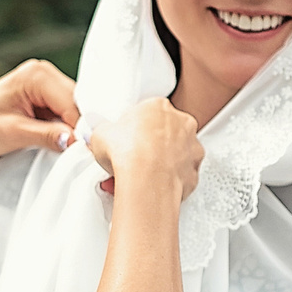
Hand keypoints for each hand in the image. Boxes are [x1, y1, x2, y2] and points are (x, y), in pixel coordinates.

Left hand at [0, 59, 80, 177]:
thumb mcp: (14, 133)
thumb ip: (47, 135)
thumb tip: (76, 140)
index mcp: (36, 74)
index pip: (72, 101)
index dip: (82, 127)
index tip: (89, 151)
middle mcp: (44, 74)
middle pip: (78, 104)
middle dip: (80, 129)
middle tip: (84, 154)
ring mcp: (46, 87)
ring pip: (75, 111)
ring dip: (75, 131)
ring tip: (75, 152)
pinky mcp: (46, 101)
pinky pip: (67, 116)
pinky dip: (68, 131)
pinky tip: (66, 145)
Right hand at [85, 99, 202, 205]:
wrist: (147, 180)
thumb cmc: (128, 152)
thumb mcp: (100, 134)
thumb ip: (101, 129)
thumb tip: (97, 130)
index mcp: (159, 106)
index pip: (148, 112)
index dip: (135, 127)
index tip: (126, 138)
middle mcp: (181, 123)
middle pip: (165, 131)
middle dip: (151, 144)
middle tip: (133, 157)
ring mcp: (191, 147)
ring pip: (177, 153)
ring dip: (163, 162)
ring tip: (142, 175)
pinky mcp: (195, 171)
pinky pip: (181, 174)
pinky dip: (170, 180)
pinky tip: (154, 185)